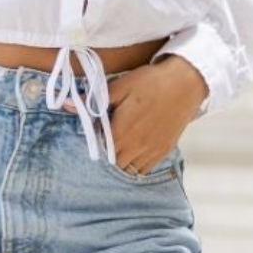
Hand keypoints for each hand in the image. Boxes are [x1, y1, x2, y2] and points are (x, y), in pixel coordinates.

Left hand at [105, 55, 208, 173]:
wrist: (185, 83)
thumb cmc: (150, 82)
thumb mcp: (119, 86)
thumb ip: (94, 101)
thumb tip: (66, 105)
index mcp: (121, 132)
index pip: (99, 150)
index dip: (95, 142)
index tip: (98, 130)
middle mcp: (135, 147)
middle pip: (112, 163)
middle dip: (107, 154)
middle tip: (110, 137)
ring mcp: (150, 152)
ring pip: (128, 170)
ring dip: (121, 161)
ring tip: (122, 145)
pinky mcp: (163, 152)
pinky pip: (144, 170)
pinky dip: (136, 165)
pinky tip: (135, 151)